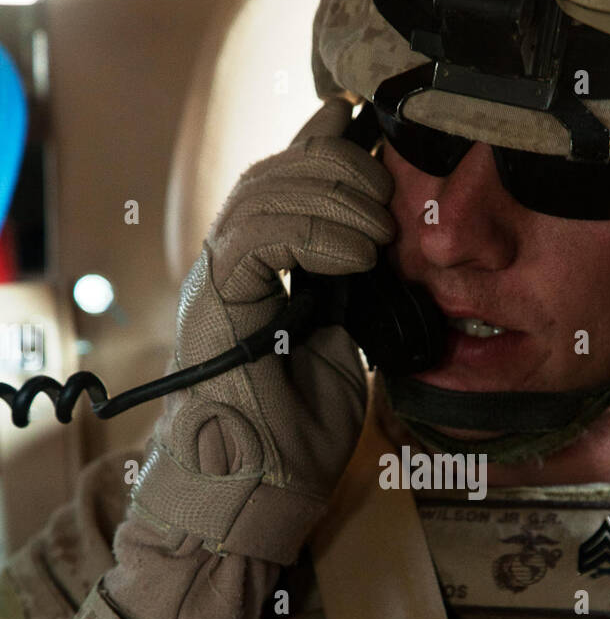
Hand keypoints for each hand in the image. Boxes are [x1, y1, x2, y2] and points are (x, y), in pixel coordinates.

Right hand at [129, 97, 394, 565]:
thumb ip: (350, 287)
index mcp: (259, 267)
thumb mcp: (344, 341)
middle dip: (337, 168)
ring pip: (261, 193)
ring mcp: (215, 281)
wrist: (262, 488)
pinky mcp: (214, 303)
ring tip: (377, 233)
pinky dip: (311, 232)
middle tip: (386, 196)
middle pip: (272, 174)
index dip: (324, 145)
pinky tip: (354, 255)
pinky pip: (255, 237)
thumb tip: (380, 240)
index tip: (368, 130)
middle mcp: (229, 264)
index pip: (284, 180)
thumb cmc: (298, 430)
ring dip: (331, 198)